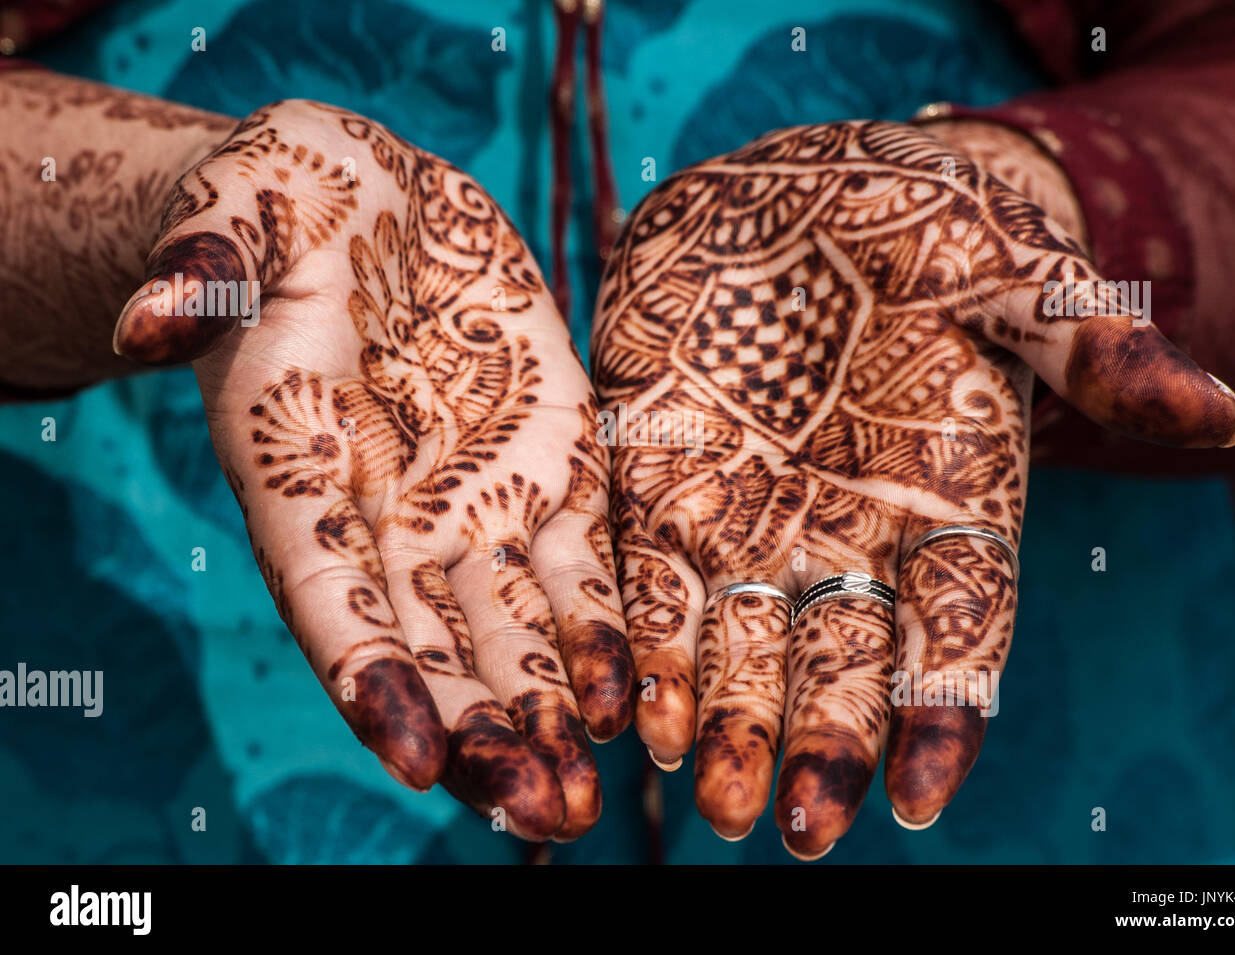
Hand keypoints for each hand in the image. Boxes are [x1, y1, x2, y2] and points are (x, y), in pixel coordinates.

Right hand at [114, 100, 634, 839]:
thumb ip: (204, 265)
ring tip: (585, 795)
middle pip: (432, 647)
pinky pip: (582, 564)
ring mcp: (473, 501)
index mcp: (302, 472)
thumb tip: (147, 317)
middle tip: (538, 812)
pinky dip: (605, 631)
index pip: (330, 595)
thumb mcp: (240, 206)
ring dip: (549, 712)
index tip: (416, 757)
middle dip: (483, 731)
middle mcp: (389, 515)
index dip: (368, 677)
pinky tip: (635, 696)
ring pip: (512, 630)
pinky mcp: (550, 467)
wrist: (376, 204)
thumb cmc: (288, 203)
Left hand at [592, 120, 1234, 857]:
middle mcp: (847, 537)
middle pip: (839, 669)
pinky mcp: (659, 483)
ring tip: (706, 797)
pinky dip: (643, 648)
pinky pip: (646, 582)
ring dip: (722, 725)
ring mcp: (748, 518)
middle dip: (819, 749)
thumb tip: (1227, 416)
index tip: (918, 798)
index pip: (957, 635)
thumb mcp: (1013, 272)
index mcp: (946, 509)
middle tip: (798, 827)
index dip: (941, 715)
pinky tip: (634, 715)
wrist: (794, 187)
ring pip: (738, 648)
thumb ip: (1096, 348)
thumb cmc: (921, 229)